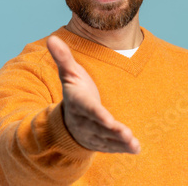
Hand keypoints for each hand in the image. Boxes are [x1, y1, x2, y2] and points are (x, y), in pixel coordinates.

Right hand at [47, 35, 140, 153]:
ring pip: (107, 139)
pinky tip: (136, 148)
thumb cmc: (74, 92)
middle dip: (113, 131)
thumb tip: (51, 38)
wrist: (67, 120)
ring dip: (120, 142)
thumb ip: (63, 57)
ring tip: (133, 143)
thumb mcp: (69, 74)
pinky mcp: (101, 142)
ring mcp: (93, 133)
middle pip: (100, 127)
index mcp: (79, 102)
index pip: (88, 108)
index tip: (108, 119)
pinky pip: (112, 146)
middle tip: (127, 134)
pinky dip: (123, 148)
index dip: (98, 114)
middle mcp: (85, 120)